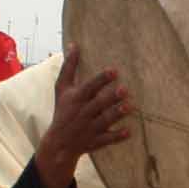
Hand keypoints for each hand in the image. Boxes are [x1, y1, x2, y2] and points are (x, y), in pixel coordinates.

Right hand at [37, 50, 130, 187]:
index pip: (89, 88)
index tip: (114, 71)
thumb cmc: (62, 110)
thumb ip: (69, 67)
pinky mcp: (95, 141)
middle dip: (111, 97)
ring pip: (104, 121)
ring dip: (117, 114)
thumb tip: (74, 45)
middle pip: (98, 104)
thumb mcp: (61, 89)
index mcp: (76, 99)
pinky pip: (107, 139)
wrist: (58, 143)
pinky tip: (129, 131)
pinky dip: (117, 136)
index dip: (101, 79)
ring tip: (130, 106)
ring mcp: (89, 128)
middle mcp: (83, 113)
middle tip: (125, 89)